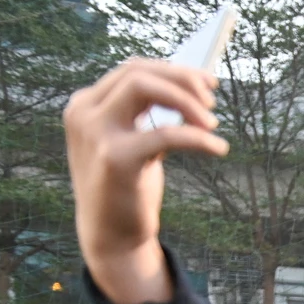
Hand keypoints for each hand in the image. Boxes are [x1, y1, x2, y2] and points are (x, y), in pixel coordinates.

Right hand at [65, 59, 228, 303]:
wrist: (111, 235)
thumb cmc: (127, 185)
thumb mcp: (133, 141)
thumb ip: (148, 114)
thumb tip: (193, 84)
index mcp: (86, 105)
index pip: (132, 69)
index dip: (174, 71)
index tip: (208, 83)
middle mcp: (84, 113)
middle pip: (137, 72)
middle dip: (182, 81)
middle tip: (212, 104)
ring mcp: (96, 134)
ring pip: (143, 87)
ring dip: (186, 100)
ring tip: (212, 123)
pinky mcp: (116, 159)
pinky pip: (165, 133)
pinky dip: (198, 137)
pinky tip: (219, 148)